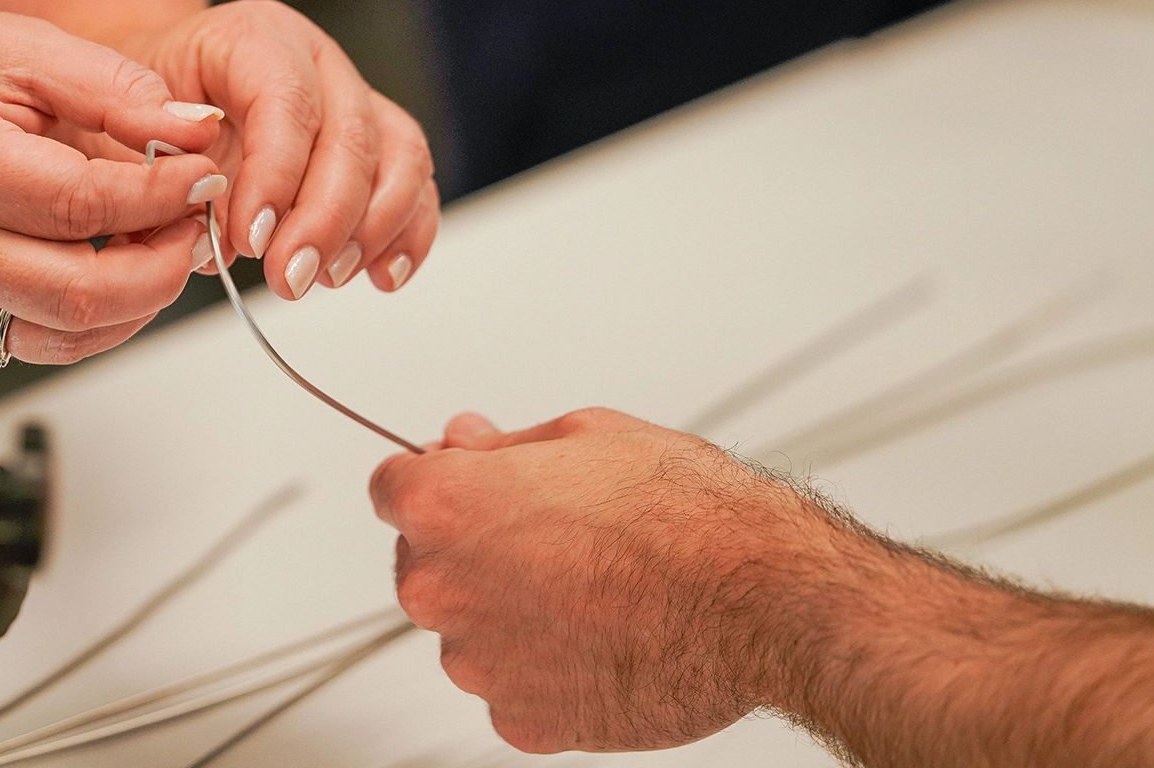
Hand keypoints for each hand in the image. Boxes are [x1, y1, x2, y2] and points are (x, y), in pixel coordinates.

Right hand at [0, 4, 226, 363]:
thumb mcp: (27, 51)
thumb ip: (117, 90)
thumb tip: (194, 131)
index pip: (85, 206)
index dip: (162, 196)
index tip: (204, 176)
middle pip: (81, 290)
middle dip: (163, 264)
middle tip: (194, 222)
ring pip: (67, 333)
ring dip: (139, 300)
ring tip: (163, 244)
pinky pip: (39, 345)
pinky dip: (99, 322)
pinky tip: (122, 273)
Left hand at [119, 0, 438, 299]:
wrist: (152, 95)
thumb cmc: (138, 108)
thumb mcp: (123, 124)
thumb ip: (167, 170)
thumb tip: (221, 236)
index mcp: (255, 37)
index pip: (286, 99)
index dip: (277, 173)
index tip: (250, 239)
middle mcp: (318, 60)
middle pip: (351, 133)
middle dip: (325, 218)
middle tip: (289, 278)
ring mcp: (355, 97)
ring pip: (398, 154)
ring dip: (371, 228)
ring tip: (324, 278)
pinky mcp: (377, 141)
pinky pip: (413, 181)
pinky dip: (406, 232)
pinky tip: (379, 278)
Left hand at [369, 410, 830, 753]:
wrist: (761, 602)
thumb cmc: (687, 516)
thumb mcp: (588, 434)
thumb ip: (503, 445)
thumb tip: (465, 443)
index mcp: (446, 507)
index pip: (392, 485)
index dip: (437, 478)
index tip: (469, 483)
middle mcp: (442, 589)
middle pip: (424, 559)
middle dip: (471, 544)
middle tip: (554, 534)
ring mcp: (478, 663)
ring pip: (469, 626)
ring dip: (508, 608)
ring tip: (593, 588)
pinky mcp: (521, 721)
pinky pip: (512, 684)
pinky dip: (544, 665)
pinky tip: (602, 636)